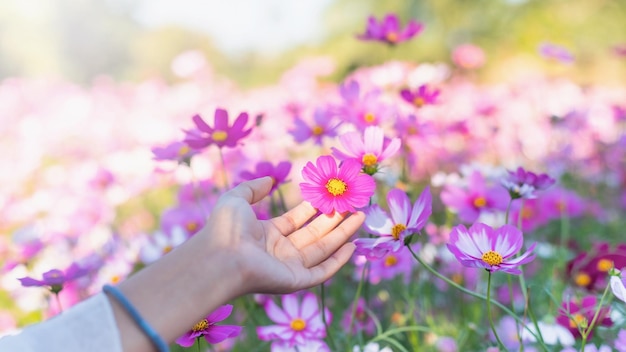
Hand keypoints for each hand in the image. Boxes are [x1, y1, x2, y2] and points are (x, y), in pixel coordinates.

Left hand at [202, 176, 364, 293]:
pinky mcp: (296, 281)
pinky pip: (322, 272)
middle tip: (352, 204)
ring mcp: (289, 267)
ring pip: (323, 249)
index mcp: (267, 234)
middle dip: (334, 219)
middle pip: (314, 233)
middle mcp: (280, 251)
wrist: (220, 258)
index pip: (297, 220)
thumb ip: (252, 188)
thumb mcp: (237, 199)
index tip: (331, 194)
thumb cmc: (225, 229)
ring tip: (360, 217)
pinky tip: (352, 246)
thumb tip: (269, 180)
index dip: (314, 208)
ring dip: (342, 234)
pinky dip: (338, 261)